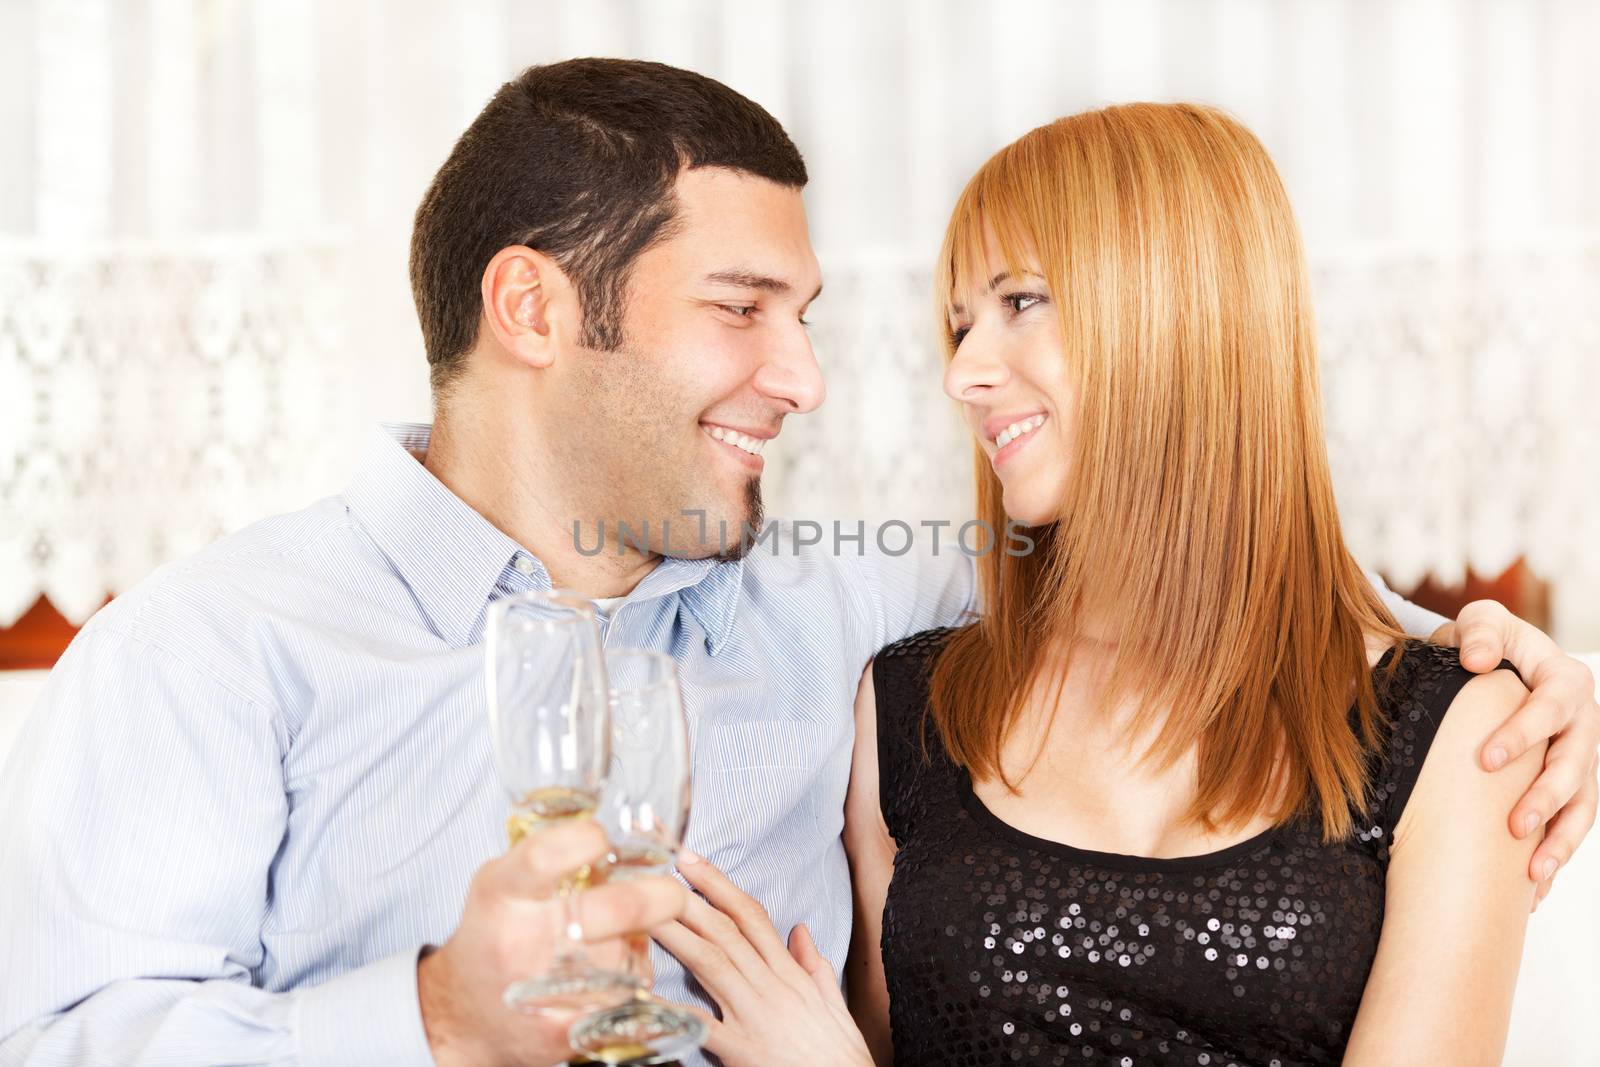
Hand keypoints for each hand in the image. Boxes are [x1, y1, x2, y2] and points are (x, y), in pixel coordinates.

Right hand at [418, 820, 686, 1066]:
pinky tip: (620, 974)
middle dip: (654, 897)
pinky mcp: (564, 1030)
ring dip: (639, 942)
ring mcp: (543, 988)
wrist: (464, 1016)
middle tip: (671, 892)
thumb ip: (548, 854)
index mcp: (502, 894)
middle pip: (609, 910)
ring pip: (626, 953)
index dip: (584, 841)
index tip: (603, 838)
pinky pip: (627, 996)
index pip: (545, 857)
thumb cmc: (493, 935)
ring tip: (621, 938)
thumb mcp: (503, 883)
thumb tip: (615, 824)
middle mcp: (521, 939)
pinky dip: (634, 981)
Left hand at [652, 849, 873, 1066]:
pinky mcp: (742, 1050)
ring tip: (646, 915)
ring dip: (677, 936)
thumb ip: (813, 965)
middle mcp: (770, 987)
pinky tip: (647, 996)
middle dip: (690, 900)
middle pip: (725, 932)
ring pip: (711, 964)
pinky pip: (702, 1027)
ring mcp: (754, 1017)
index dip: (720, 886)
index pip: (752, 918)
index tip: (694, 862)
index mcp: (790, 974)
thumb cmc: (839, 1053)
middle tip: (658, 875)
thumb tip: (800, 931)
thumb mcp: (833, 1002)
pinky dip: (674, 1010)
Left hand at [1433, 600, 1599, 904]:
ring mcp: (1580, 756)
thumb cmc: (1482, 641)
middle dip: (1548, 796)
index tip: (1486, 759)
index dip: (1524, 732)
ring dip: (1562, 839)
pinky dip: (1554, 856)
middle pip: (1576, 764)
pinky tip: (1533, 892)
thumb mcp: (1480, 623)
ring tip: (1533, 873)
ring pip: (1583, 804)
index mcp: (1563, 679)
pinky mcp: (1570, 785)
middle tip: (1514, 825)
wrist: (1490, 663)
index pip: (1551, 707)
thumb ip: (1479, 632)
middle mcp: (1581, 721)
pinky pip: (1571, 825)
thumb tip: (1477, 659)